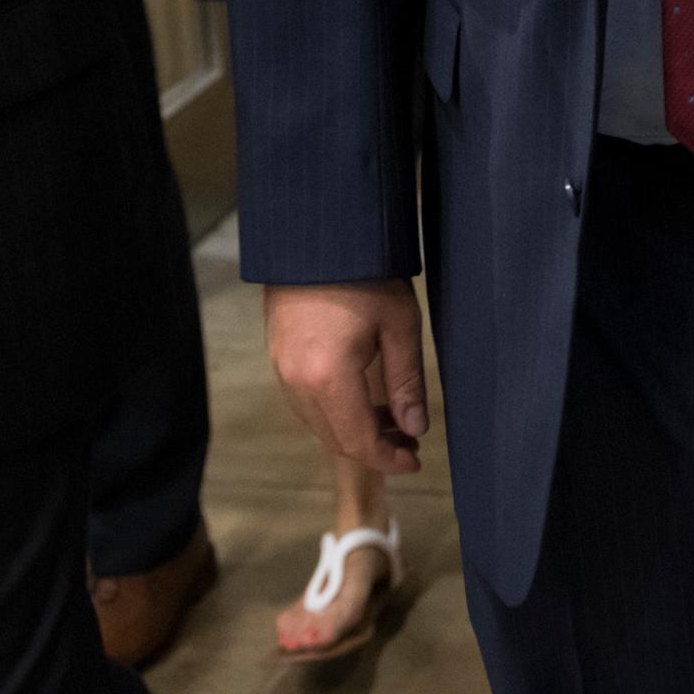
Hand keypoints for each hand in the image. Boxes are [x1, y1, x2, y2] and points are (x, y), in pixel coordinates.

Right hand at [265, 280, 427, 474]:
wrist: (317, 234)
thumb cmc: (365, 273)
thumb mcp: (400, 325)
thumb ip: (407, 383)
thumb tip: (415, 428)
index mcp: (329, 377)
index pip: (359, 441)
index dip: (389, 459)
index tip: (416, 459)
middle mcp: (297, 381)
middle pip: (336, 439)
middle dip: (374, 448)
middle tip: (409, 440)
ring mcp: (281, 369)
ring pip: (318, 423)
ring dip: (353, 430)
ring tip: (391, 418)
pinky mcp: (277, 355)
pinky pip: (305, 402)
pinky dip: (334, 411)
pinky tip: (361, 397)